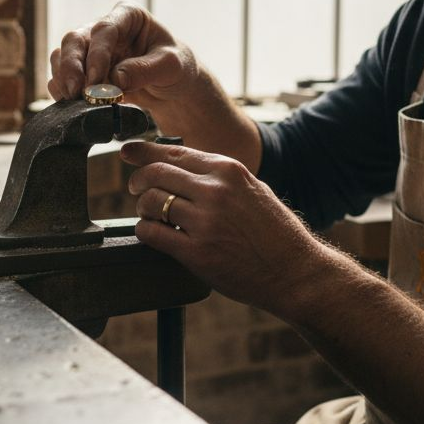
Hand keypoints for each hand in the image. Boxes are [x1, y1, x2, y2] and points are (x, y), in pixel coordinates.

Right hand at [47, 1, 198, 105]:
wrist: (171, 86)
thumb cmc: (175, 68)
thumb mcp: (171, 67)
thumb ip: (144, 70)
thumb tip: (114, 80)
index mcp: (128, 15)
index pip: (105, 29)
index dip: (97, 54)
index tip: (95, 80)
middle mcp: (104, 27)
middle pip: (75, 39)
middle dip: (72, 67)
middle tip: (76, 93)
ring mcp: (91, 48)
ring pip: (63, 56)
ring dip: (64, 79)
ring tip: (74, 102)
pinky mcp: (83, 69)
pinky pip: (62, 75)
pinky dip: (61, 89)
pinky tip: (70, 104)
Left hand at [121, 141, 329, 313]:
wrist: (295, 271)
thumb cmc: (275, 232)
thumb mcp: (253, 188)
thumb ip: (219, 176)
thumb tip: (180, 166)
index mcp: (228, 170)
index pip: (174, 152)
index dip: (144, 151)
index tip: (128, 152)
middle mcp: (215, 191)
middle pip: (156, 173)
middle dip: (138, 179)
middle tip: (135, 188)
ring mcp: (205, 222)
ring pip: (151, 201)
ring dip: (142, 207)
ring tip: (150, 215)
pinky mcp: (196, 253)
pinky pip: (152, 233)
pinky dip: (144, 230)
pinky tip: (152, 232)